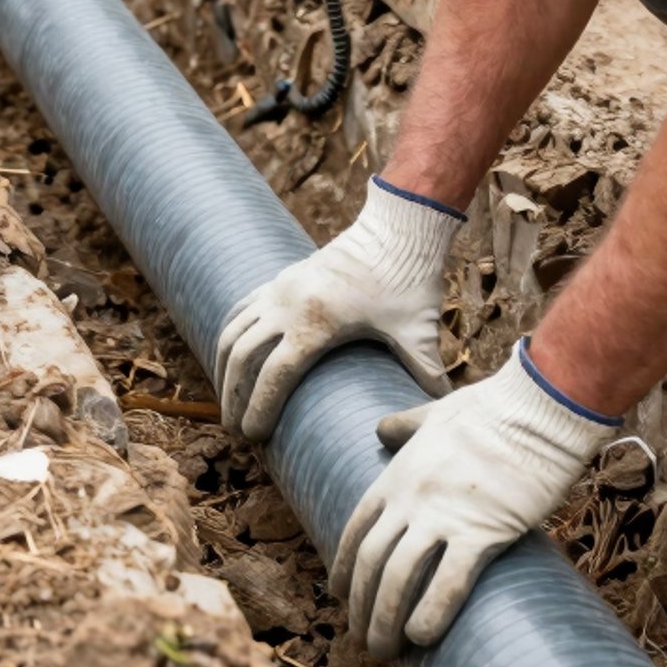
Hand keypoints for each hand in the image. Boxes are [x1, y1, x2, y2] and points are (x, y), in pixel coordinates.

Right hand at [214, 176, 464, 440]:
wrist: (397, 228)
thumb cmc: (408, 280)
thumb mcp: (418, 331)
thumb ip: (426, 373)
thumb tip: (441, 411)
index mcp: (318, 321)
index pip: (275, 374)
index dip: (260, 408)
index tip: (254, 438)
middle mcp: (289, 303)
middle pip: (243, 357)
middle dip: (234, 397)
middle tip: (237, 432)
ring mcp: (280, 288)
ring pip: (233, 332)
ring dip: (224, 370)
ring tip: (228, 402)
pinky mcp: (281, 278)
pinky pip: (241, 310)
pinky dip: (230, 336)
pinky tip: (230, 358)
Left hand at [333, 340, 623, 658]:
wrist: (534, 409)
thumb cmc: (491, 409)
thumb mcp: (435, 413)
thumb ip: (405, 424)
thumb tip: (381, 428)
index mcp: (397, 474)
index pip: (357, 530)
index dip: (345, 569)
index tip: (341, 597)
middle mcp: (410, 499)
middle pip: (371, 563)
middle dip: (361, 606)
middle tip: (361, 639)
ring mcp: (442, 516)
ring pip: (398, 578)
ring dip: (385, 620)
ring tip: (385, 652)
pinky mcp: (482, 532)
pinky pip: (448, 583)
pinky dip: (431, 613)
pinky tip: (422, 637)